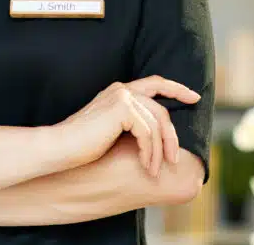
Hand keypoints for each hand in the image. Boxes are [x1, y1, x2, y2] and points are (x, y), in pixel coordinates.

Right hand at [54, 76, 199, 178]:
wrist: (59, 149)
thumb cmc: (81, 147)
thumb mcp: (111, 132)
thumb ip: (131, 126)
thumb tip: (156, 137)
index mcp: (119, 92)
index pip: (154, 83)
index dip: (176, 88)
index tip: (194, 97)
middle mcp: (122, 89)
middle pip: (161, 111)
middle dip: (171, 136)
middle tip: (174, 158)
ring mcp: (122, 96)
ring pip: (156, 124)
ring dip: (158, 151)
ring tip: (155, 170)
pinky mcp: (122, 108)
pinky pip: (148, 132)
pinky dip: (150, 152)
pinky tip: (146, 166)